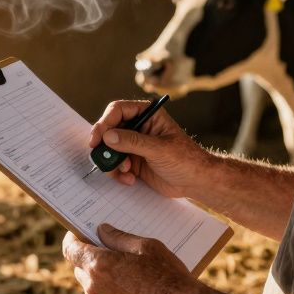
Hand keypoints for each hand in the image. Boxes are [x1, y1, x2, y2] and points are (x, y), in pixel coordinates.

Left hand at [62, 224, 200, 293]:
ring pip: (91, 289)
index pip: (70, 249)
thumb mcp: (146, 246)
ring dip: (101, 281)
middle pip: (81, 269)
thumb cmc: (167, 275)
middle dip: (92, 260)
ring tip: (127, 278)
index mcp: (100, 265)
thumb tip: (101, 230)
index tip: (78, 235)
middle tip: (112, 256)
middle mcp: (93, 288)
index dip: (73, 240)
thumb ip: (118, 237)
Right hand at [88, 100, 208, 198]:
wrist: (196, 182)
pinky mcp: (133, 162)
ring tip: (125, 171)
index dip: (105, 122)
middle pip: (109, 129)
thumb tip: (108, 136)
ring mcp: (134, 145)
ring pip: (110, 149)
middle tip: (100, 156)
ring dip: (112, 161)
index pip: (119, 110)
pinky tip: (130, 179)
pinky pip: (115, 164)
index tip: (98, 138)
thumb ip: (133, 142)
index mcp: (148, 114)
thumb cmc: (186, 159)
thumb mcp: (159, 149)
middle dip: (105, 145)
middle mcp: (138, 127)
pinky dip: (118, 173)